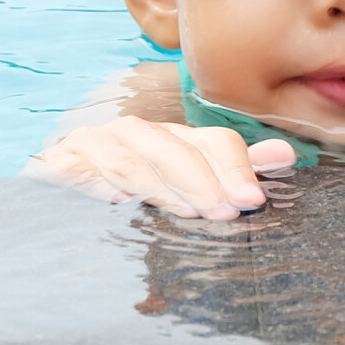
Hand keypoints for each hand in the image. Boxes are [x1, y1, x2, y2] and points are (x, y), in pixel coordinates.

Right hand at [24, 116, 295, 219]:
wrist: (59, 189)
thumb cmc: (137, 187)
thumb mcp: (189, 177)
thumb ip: (233, 167)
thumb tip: (286, 154)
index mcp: (175, 137)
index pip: (212, 142)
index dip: (235, 168)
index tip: (252, 200)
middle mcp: (138, 134)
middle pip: (177, 149)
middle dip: (204, 180)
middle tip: (226, 210)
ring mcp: (97, 146)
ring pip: (134, 160)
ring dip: (163, 185)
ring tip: (188, 210)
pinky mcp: (59, 164)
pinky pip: (82, 171)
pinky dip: (102, 182)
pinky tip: (119, 200)